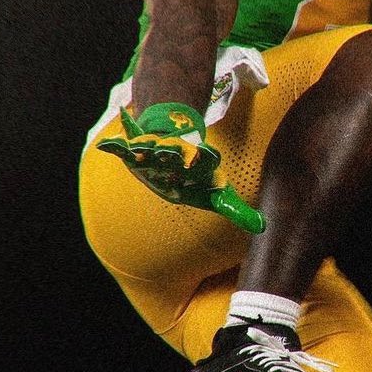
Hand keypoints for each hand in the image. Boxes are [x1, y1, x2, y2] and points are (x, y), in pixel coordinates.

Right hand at [97, 102, 264, 232]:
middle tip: (174, 149)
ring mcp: (155, 151)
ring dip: (144, 146)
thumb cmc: (194, 177)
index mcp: (197, 165)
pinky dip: (117, 144)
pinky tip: (108, 144)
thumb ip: (235, 210)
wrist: (172, 147)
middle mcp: (176, 156)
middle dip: (173, 152)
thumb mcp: (216, 194)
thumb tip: (263, 227)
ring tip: (138, 146)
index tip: (209, 156)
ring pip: (149, 147)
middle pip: (175, 152)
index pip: (204, 161)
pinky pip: (125, 145)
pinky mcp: (136, 148)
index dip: (206, 159)